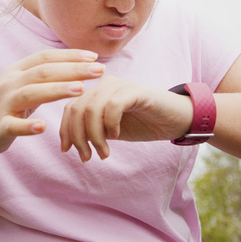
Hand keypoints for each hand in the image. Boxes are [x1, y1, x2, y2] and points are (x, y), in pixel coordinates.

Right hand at [0, 49, 104, 157]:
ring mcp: (3, 104)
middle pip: (43, 72)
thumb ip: (46, 78)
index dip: (70, 55)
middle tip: (98, 70)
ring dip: (56, 90)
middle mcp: (10, 84)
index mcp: (17, 71)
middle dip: (73, 69)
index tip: (95, 56)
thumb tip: (78, 67)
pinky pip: (13, 125)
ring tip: (80, 89)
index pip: (46, 57)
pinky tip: (43, 127)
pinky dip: (27, 126)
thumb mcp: (25, 87)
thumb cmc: (8, 108)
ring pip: (31, 93)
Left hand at [59, 76, 193, 161]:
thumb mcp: (109, 130)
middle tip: (87, 157)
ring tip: (104, 153)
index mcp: (95, 92)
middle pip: (77, 110)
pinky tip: (116, 136)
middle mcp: (104, 85)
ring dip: (95, 137)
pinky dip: (111, 124)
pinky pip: (113, 106)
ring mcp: (119, 86)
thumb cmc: (142, 124)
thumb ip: (90, 131)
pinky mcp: (135, 91)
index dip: (65, 131)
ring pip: (92, 110)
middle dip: (78, 138)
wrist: (175, 120)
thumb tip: (67, 143)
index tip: (66, 151)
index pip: (70, 109)